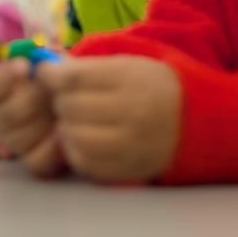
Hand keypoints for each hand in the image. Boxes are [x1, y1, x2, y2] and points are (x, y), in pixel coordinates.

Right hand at [0, 58, 65, 175]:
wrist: (83, 99)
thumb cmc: (61, 77)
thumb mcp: (50, 59)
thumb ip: (31, 55)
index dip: (3, 78)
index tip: (25, 66)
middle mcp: (1, 118)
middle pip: (1, 116)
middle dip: (30, 100)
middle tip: (50, 89)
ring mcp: (15, 141)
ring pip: (15, 140)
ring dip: (41, 122)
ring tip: (60, 108)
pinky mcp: (34, 159)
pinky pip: (35, 161)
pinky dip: (50, 148)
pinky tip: (62, 132)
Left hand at [36, 56, 181, 182]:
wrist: (194, 123)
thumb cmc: (153, 88)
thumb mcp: (127, 66)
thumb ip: (86, 69)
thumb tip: (43, 71)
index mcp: (132, 80)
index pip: (75, 77)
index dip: (51, 75)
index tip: (45, 73)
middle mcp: (133, 112)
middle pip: (71, 106)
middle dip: (59, 101)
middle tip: (64, 98)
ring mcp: (131, 145)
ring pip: (74, 137)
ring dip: (65, 127)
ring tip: (72, 120)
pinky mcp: (127, 169)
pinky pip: (85, 163)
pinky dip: (75, 151)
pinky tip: (83, 140)